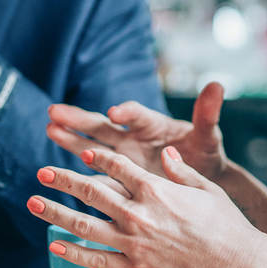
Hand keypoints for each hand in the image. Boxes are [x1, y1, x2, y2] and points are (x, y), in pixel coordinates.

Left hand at [27, 145, 263, 267]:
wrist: (237, 265)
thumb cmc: (227, 225)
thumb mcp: (206, 189)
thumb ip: (180, 171)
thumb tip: (166, 154)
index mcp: (156, 189)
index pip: (117, 167)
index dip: (96, 158)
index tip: (81, 152)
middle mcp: (140, 213)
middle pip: (92, 191)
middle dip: (63, 179)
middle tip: (41, 172)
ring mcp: (135, 242)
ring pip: (85, 224)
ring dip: (56, 212)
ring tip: (33, 203)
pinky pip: (98, 260)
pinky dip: (74, 253)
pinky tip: (55, 246)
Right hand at [47, 81, 228, 180]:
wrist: (202, 182)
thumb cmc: (206, 156)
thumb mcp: (208, 137)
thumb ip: (207, 115)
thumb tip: (217, 85)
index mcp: (153, 124)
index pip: (137, 114)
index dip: (126, 111)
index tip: (114, 113)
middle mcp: (133, 136)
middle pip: (103, 126)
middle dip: (80, 119)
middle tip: (55, 112)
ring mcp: (123, 156)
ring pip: (92, 145)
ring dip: (70, 137)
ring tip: (49, 127)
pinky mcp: (119, 175)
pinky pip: (95, 171)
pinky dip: (77, 170)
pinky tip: (55, 168)